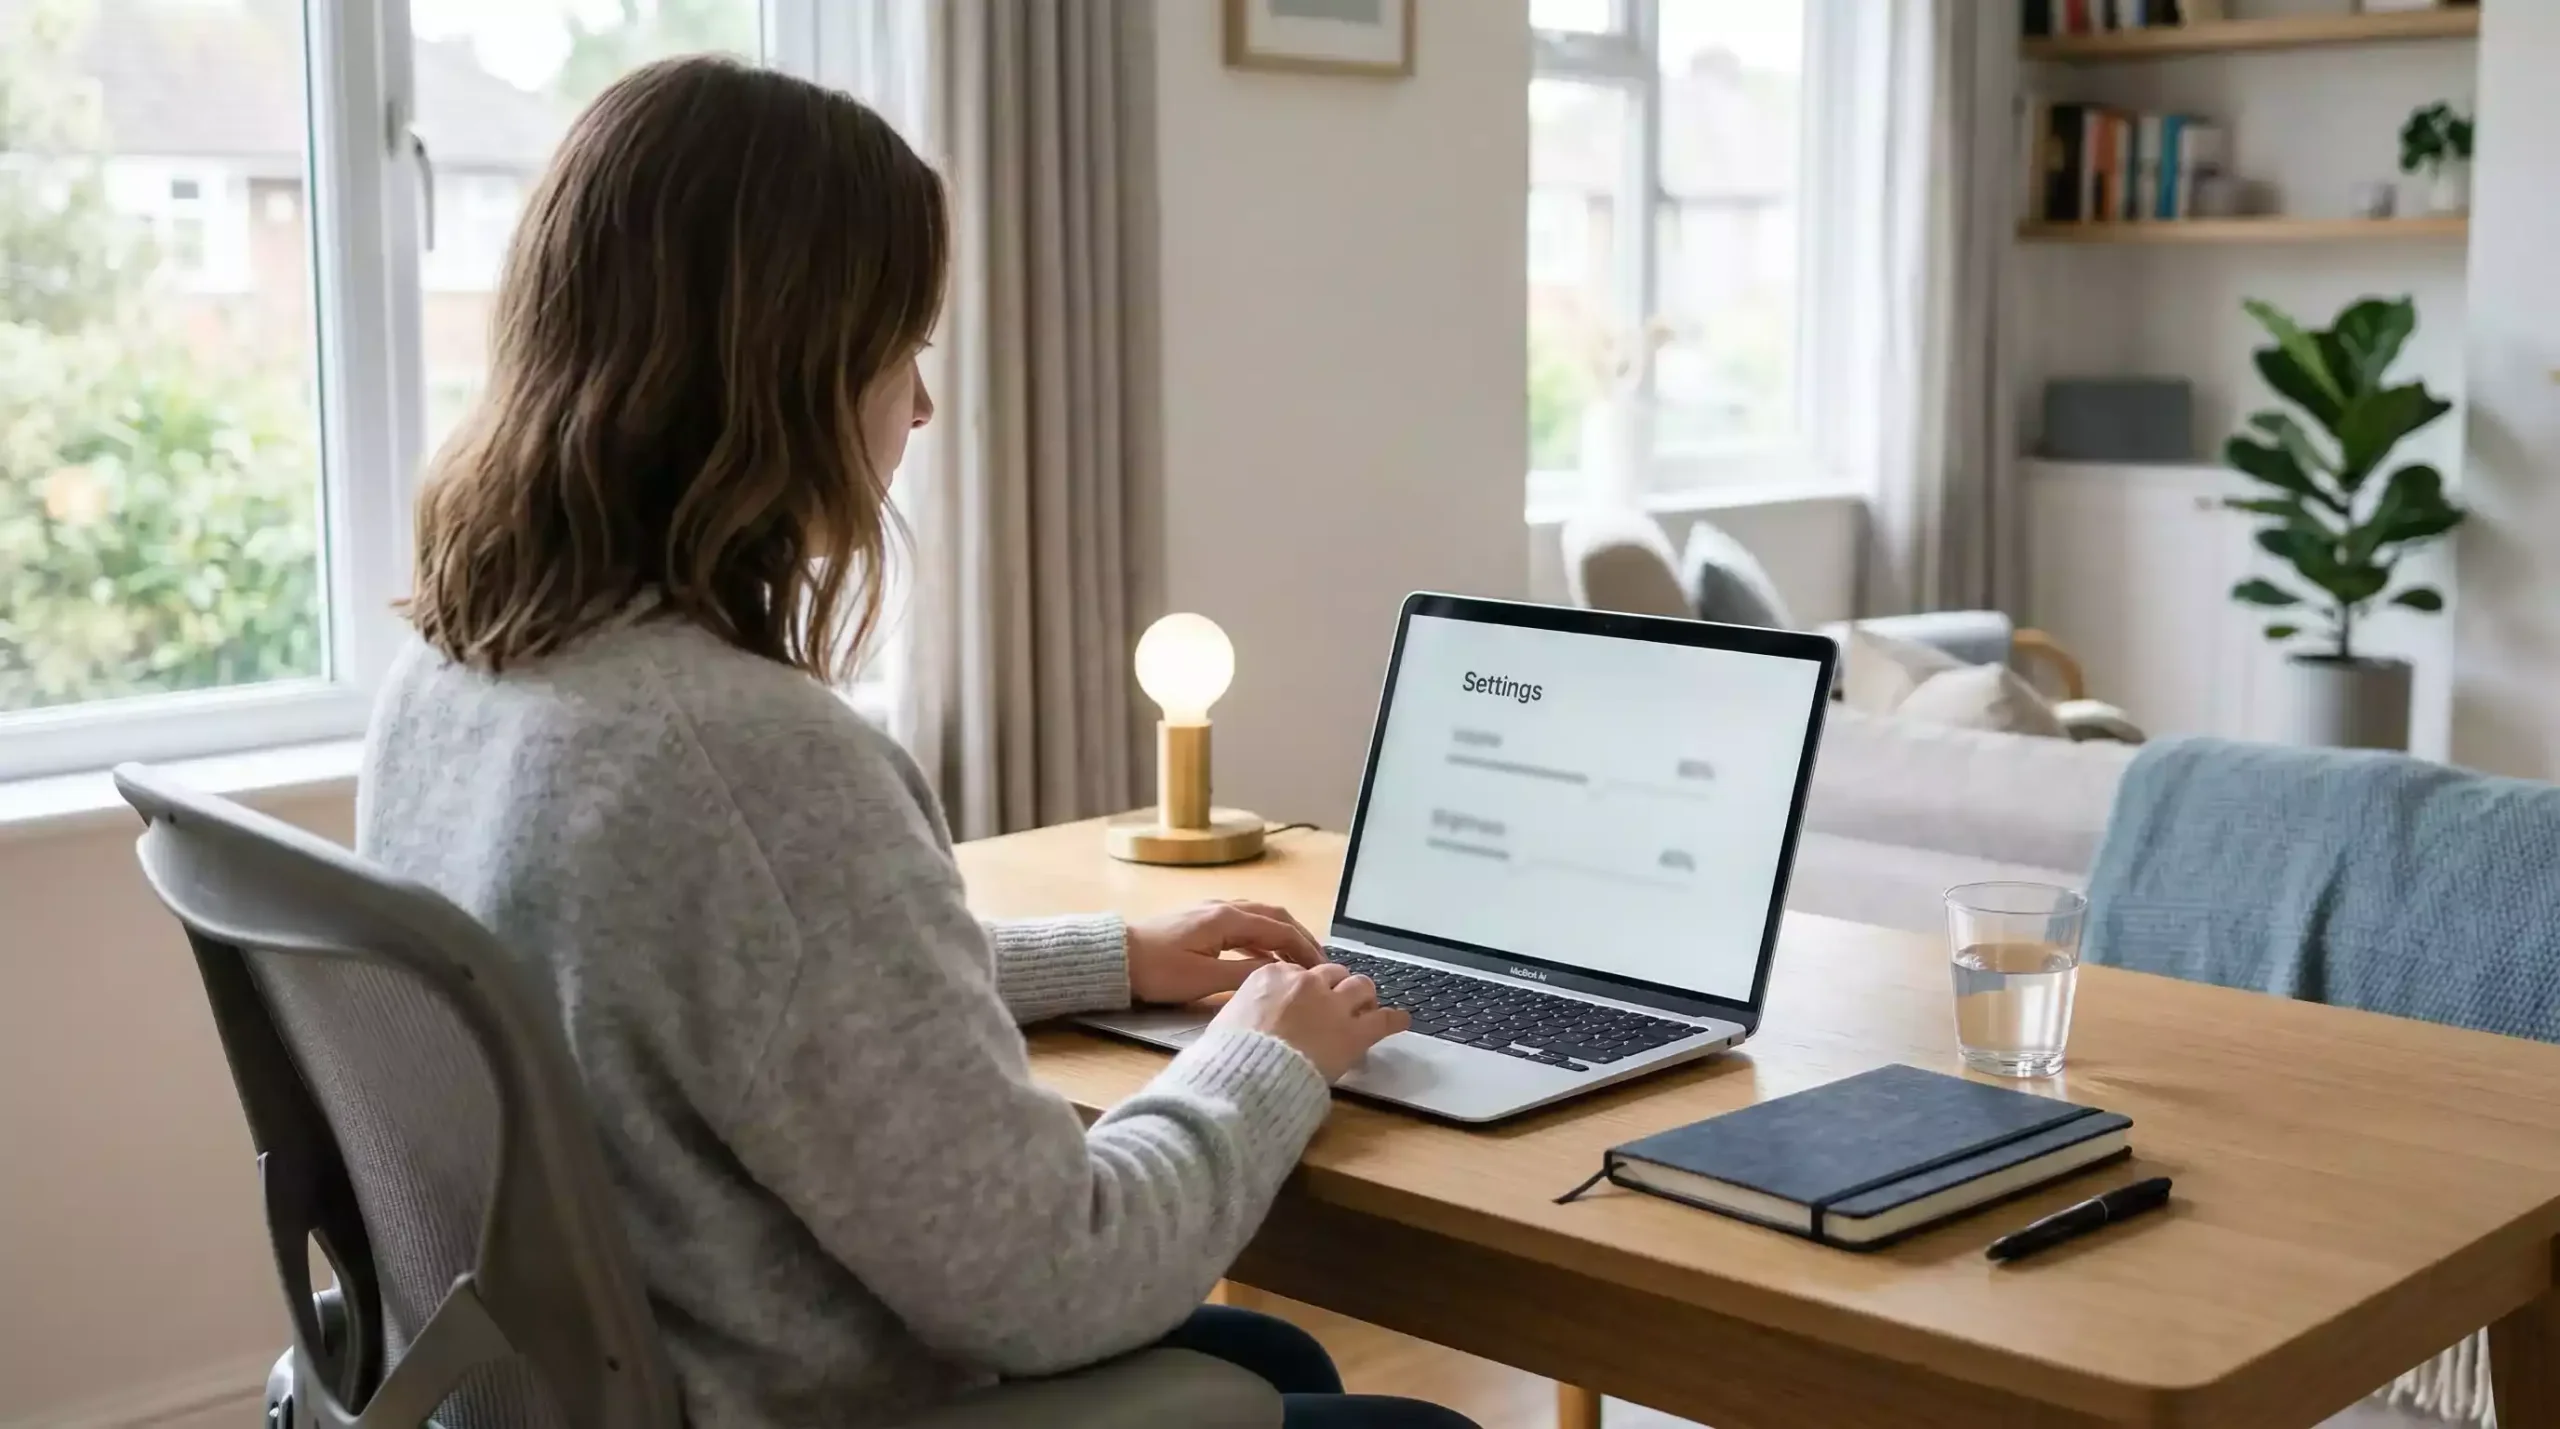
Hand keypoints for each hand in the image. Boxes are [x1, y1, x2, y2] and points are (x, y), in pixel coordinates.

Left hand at [1125, 900, 1325, 1005]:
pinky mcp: (1201, 923)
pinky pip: (1243, 926)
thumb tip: (1280, 976)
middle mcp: (1224, 908)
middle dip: (1301, 938)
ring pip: (1259, 919)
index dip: (1306, 949)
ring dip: (1282, 938)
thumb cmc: (1158, 971)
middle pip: (1274, 917)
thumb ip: (1245, 975)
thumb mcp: (1204, 979)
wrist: (1117, 959)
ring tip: (1299, 962)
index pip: (1280, 929)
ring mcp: (1211, 913)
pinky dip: (1262, 941)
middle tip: (1320, 962)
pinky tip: (1265, 961)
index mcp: (1228, 919)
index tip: (1323, 970)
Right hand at [1211, 961, 1409, 1081]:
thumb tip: (1245, 1018)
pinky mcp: (1354, 1031)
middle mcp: (1306, 982)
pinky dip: (1394, 1020)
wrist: (1250, 1075)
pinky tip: (1402, 1021)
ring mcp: (1333, 1004)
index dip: (1304, 988)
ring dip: (1364, 997)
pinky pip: (1384, 1019)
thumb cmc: (1231, 1053)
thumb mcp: (1226, 1020)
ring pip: (1361, 987)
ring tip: (1367, 1007)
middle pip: (1332, 974)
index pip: (1297, 971)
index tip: (1305, 1001)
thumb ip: (1245, 1009)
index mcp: (1272, 976)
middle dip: (1336, 987)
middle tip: (1338, 1003)